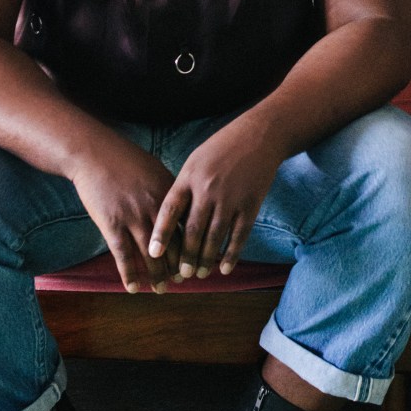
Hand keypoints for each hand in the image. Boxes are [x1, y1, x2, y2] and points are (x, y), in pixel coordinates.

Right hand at [70, 134, 180, 294]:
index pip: (186, 227)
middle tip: (184, 280)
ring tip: (162, 289)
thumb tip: (183, 207)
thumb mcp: (155, 170)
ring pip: (150, 255)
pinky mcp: (111, 224)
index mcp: (169, 194)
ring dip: (157, 275)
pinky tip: (134, 288)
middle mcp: (154, 208)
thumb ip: (169, 191)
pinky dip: (129, 274)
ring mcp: (132, 217)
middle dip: (179, 266)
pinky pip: (123, 255)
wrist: (94, 153)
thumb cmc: (125, 160)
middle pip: (172, 244)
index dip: (193, 246)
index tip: (198, 260)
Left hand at [148, 116, 281, 279]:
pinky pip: (239, 235)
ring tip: (199, 274)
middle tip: (181, 274)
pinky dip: (231, 254)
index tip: (152, 254)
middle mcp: (207, 189)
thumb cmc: (221, 148)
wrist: (258, 135)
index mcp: (189, 177)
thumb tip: (171, 222)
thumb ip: (183, 189)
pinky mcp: (250, 204)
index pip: (170, 210)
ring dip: (206, 260)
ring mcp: (230, 198)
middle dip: (185, 256)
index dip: (160, 234)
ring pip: (214, 237)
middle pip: (192, 230)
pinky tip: (224, 268)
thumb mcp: (194, 161)